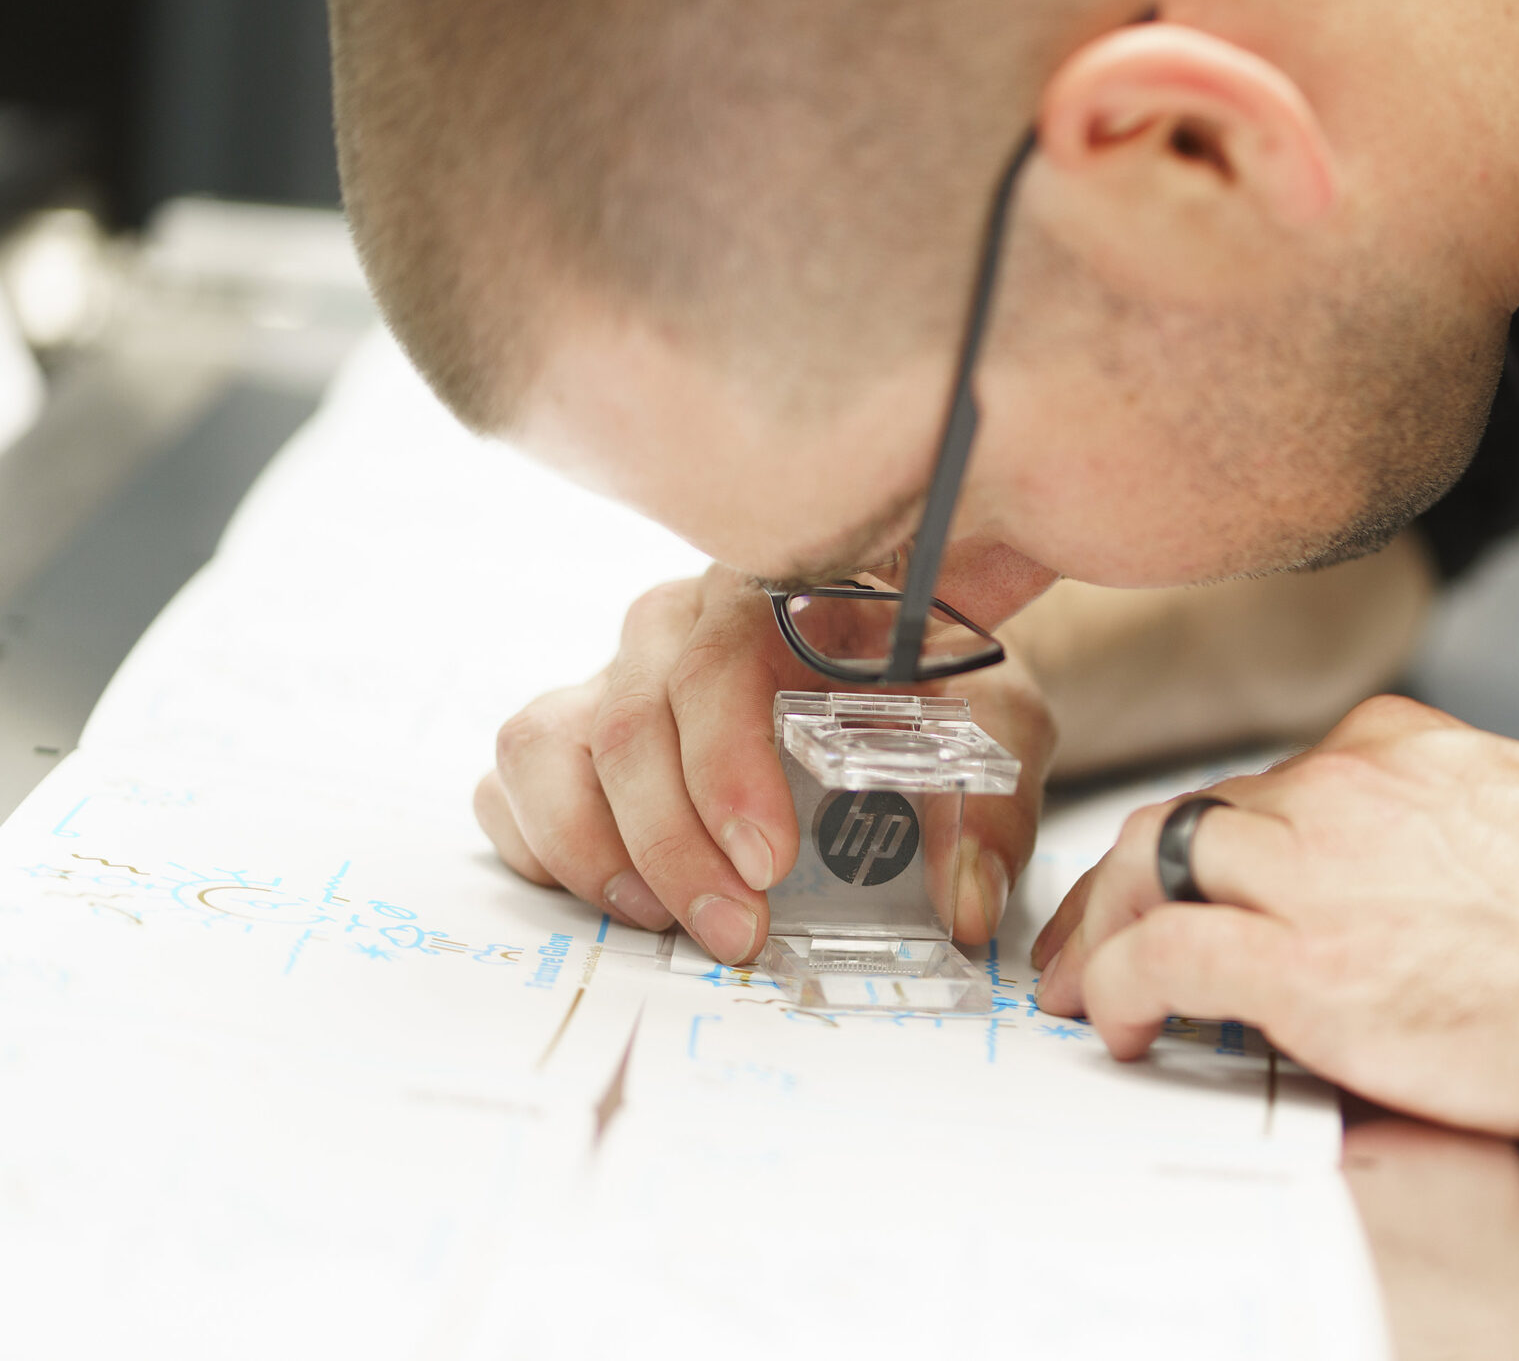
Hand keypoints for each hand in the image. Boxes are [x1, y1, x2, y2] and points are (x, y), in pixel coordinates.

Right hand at [473, 566, 1054, 963]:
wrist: (911, 670)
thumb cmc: (941, 692)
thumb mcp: (995, 732)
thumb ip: (989, 812)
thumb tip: (965, 904)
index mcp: (774, 597)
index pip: (716, 666)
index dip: (725, 772)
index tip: (767, 865)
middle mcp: (676, 625)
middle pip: (626, 724)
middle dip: (673, 848)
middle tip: (737, 931)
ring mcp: (613, 676)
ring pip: (544, 748)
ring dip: (593, 850)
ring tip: (666, 920)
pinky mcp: (573, 732)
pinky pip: (513, 782)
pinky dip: (540, 845)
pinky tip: (615, 895)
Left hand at [1028, 695, 1518, 1149]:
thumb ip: (1468, 819)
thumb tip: (1447, 858)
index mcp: (1405, 749)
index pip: (1274, 779)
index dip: (1224, 838)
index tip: (1208, 878)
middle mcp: (1343, 793)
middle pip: (1195, 815)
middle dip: (1132, 873)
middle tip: (1100, 924)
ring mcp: (1313, 874)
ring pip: (1153, 867)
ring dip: (1104, 926)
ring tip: (1086, 979)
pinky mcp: (1298, 966)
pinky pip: (1160, 959)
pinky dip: (1117, 986)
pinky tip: (1118, 1021)